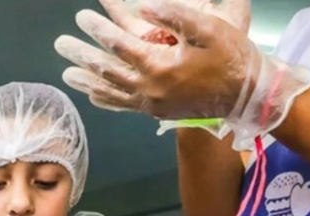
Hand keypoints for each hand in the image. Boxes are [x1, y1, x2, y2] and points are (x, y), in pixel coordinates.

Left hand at [55, 0, 254, 118]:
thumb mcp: (209, 28)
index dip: (99, 30)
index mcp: (161, 67)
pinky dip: (106, 100)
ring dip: (86, 80)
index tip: (81, 17)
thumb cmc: (232, 57)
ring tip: (65, 73)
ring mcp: (151, 104)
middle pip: (107, 70)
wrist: (249, 96)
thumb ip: (174, 15)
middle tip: (60, 44)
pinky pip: (124, 106)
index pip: (120, 45)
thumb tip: (140, 6)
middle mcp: (150, 89)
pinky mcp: (157, 111)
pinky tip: (92, 96)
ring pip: (111, 91)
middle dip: (82, 55)